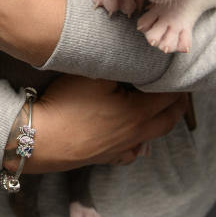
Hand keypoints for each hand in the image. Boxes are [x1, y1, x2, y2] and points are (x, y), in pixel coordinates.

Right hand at [18, 75, 188, 173]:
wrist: (37, 138)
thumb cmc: (66, 104)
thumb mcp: (94, 74)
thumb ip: (118, 65)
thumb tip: (135, 58)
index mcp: (139, 112)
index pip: (170, 96)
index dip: (178, 82)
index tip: (178, 71)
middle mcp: (135, 134)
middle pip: (168, 120)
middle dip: (177, 103)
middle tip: (178, 89)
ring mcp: (120, 149)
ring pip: (151, 137)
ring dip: (159, 122)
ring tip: (157, 108)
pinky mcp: (103, 158)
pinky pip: (130, 152)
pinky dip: (137, 142)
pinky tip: (129, 135)